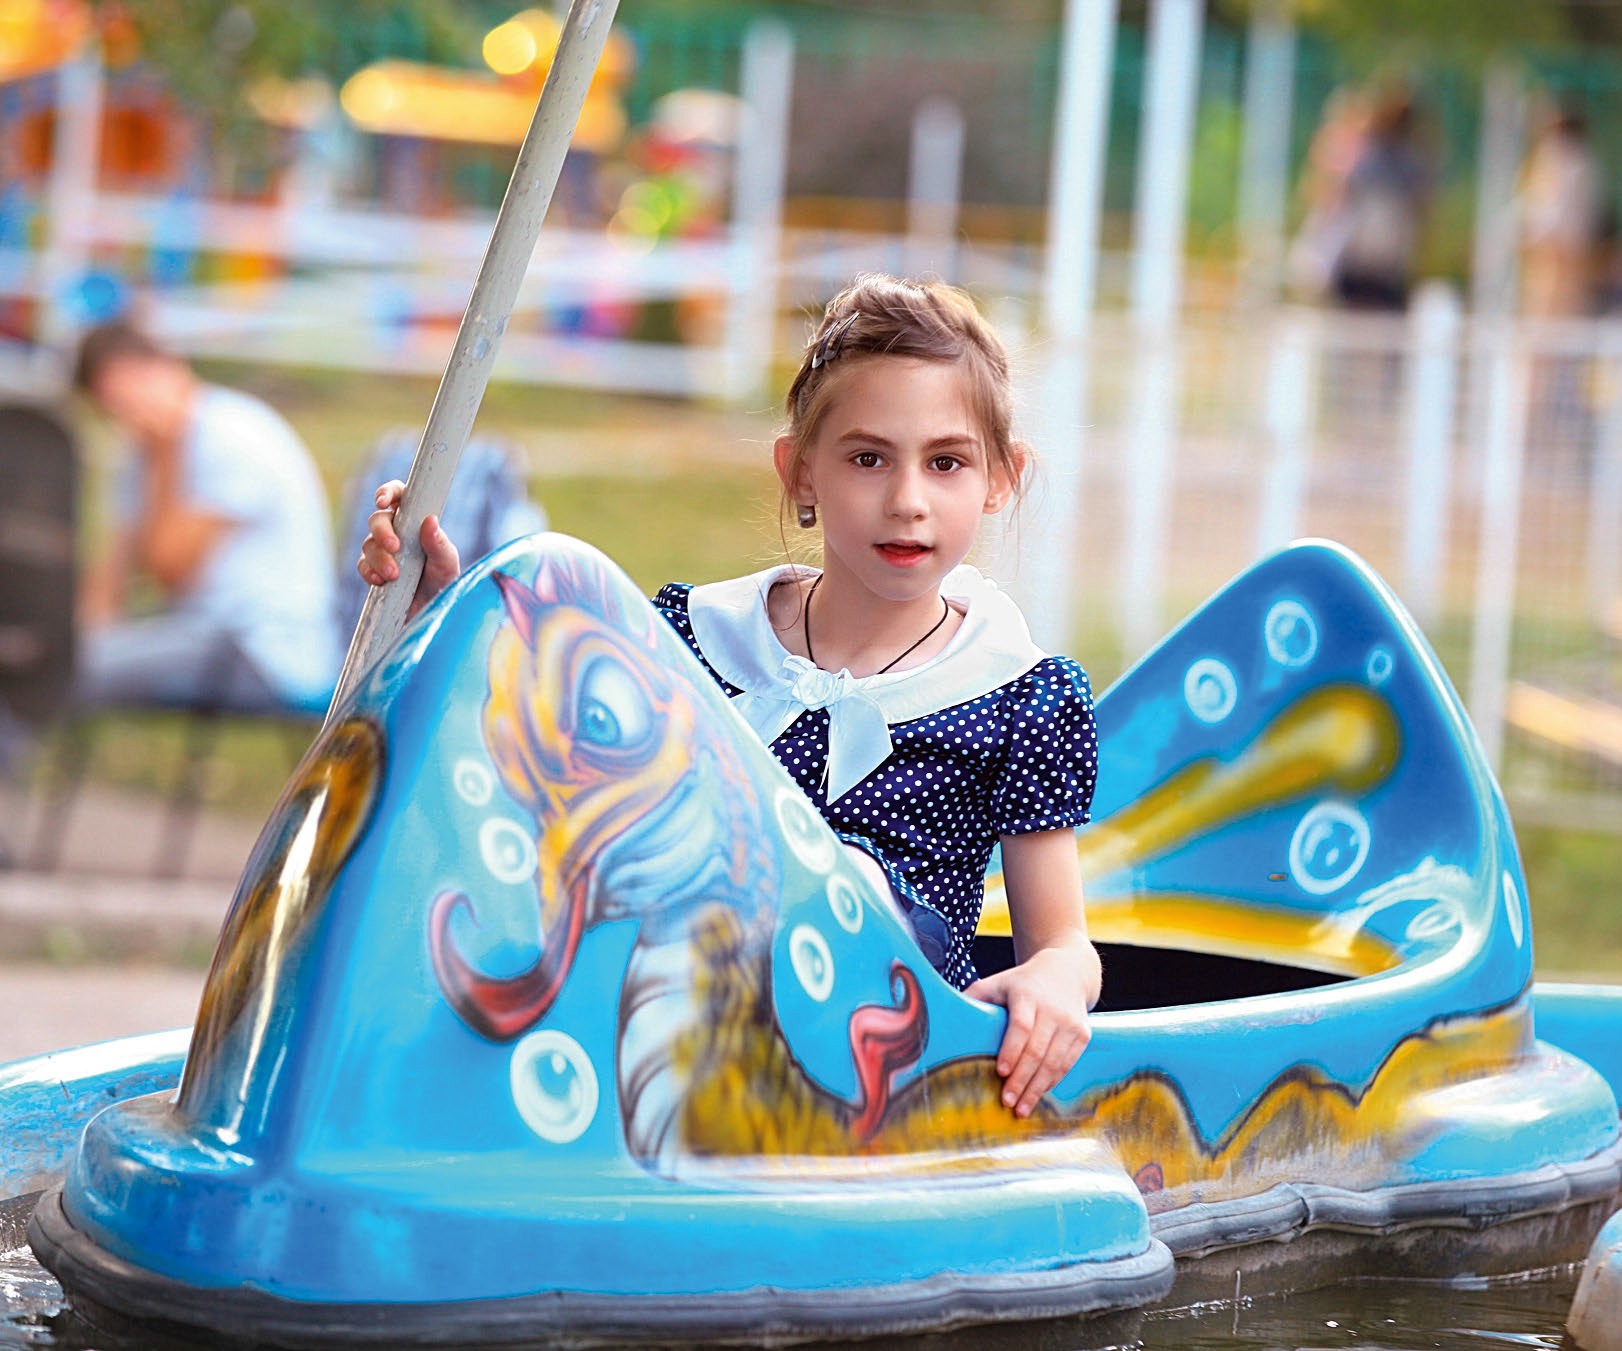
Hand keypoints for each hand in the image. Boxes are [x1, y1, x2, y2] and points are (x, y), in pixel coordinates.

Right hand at [356, 480, 461, 617]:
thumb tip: (430, 520)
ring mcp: (382, 551)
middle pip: (377, 520)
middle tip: (395, 547)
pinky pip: (363, 565)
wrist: (433, 612)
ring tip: (394, 575)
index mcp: (415, 522)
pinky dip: (369, 571)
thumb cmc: (444, 582)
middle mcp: (396, 532)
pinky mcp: (374, 570)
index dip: (387, 493)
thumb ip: (439, 544)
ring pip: (368, 544)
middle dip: (383, 532)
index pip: (399, 496)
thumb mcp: (447, 563)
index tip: (383, 502)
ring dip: (379, 558)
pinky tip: (380, 581)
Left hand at [963, 947, 1091, 1118]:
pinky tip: (1038, 1095)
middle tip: (1007, 1101)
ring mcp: (1070, 1023)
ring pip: (1054, 1061)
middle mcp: (1052, 1010)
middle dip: (1022, 1079)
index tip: (1000, 1071)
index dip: (1011, 1050)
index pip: (1021, 1026)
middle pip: (1038, 1050)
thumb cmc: (1023, 982)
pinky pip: (1067, 1064)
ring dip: (1037, 1088)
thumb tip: (943, 1015)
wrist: (1067, 972)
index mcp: (1027, 996)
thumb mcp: (998, 982)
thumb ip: (974, 997)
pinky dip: (1052, 1082)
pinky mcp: (1083, 1034)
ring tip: (1021, 1108)